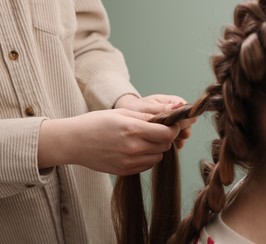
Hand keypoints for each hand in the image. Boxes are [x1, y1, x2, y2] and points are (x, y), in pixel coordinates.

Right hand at [38, 109, 179, 174]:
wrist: (73, 142)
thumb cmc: (96, 123)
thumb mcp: (121, 113)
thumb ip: (146, 117)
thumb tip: (168, 116)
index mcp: (132, 129)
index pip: (167, 134)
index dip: (173, 128)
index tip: (171, 124)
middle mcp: (133, 148)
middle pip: (165, 146)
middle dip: (165, 137)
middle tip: (157, 131)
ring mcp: (129, 162)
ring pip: (158, 157)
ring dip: (157, 148)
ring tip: (144, 140)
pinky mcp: (125, 171)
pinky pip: (147, 165)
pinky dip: (147, 158)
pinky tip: (136, 149)